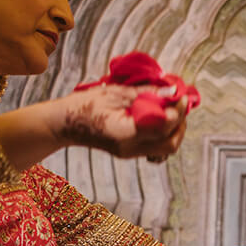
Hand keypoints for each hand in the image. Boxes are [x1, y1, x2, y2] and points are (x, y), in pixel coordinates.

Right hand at [51, 85, 187, 159]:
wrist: (64, 124)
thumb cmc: (84, 104)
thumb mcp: (114, 93)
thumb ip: (144, 93)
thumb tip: (170, 91)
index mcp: (126, 133)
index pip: (162, 127)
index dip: (177, 111)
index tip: (181, 95)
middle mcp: (131, 148)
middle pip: (170, 144)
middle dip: (181, 123)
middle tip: (180, 103)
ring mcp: (131, 154)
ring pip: (166, 148)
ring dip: (175, 129)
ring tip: (172, 109)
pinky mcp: (130, 152)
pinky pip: (156, 147)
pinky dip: (164, 133)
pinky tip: (160, 117)